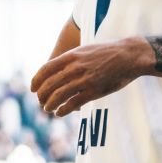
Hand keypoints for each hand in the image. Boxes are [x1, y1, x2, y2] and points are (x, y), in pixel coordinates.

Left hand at [30, 40, 151, 115]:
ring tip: (48, 109)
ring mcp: (84, 80)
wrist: (129, 55)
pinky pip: (73, 104)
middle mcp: (74, 68)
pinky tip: (60, 113)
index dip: (36, 81)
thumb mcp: (85, 50)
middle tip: (41, 101)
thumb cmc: (108, 52)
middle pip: (49, 85)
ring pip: (58, 96)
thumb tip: (58, 68)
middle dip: (41, 96)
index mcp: (71, 56)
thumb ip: (71, 59)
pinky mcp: (94, 91)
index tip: (33, 89)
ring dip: (50, 105)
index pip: (45, 69)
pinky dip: (63, 110)